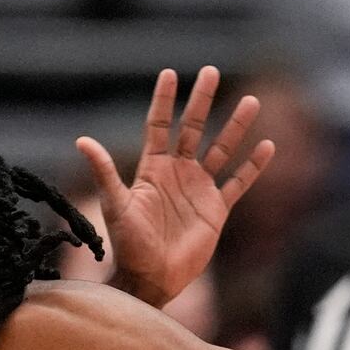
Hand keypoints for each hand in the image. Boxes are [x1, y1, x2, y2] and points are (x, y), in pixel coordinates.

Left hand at [76, 66, 274, 308]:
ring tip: (250, 101)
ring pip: (221, 149)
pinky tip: (267, 146)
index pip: (159, 126)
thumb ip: (104, 172)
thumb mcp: (117, 205)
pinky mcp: (216, 208)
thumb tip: (82, 140)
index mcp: (152, 169)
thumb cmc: (129, 244)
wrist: (152, 278)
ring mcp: (198, 189)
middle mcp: (177, 173)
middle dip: (201, 100)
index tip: (169, 73)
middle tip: (211, 71)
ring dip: (235, 126)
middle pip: (192, 128)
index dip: (164, 101)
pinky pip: (238, 181)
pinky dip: (253, 166)